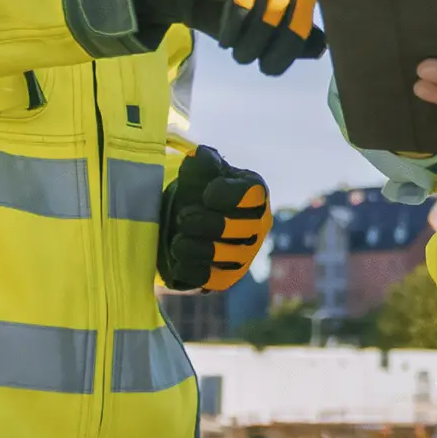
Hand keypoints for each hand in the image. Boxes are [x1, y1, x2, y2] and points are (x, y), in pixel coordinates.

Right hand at [132, 0, 328, 74]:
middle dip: (289, 36)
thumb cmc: (215, 5)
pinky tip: (229, 39)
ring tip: (244, 57)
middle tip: (269, 68)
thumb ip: (288, 31)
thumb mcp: (254, 22)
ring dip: (261, 33)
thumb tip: (321, 47)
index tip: (347, 1)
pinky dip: (239, 18)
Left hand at [157, 146, 270, 290]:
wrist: (187, 218)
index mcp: (256, 194)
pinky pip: (216, 280)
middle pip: (238, 228)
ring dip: (198, 249)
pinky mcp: (229, 278)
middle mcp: (259, 225)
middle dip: (206, 224)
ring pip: (228, 256)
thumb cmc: (198, 189)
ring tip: (177, 242)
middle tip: (182, 218)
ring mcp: (246, 254)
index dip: (229, 195)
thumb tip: (202, 157)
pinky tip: (178, 261)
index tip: (207, 195)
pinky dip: (195, 272)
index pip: (252, 195)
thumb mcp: (200, 170)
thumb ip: (203, 160)